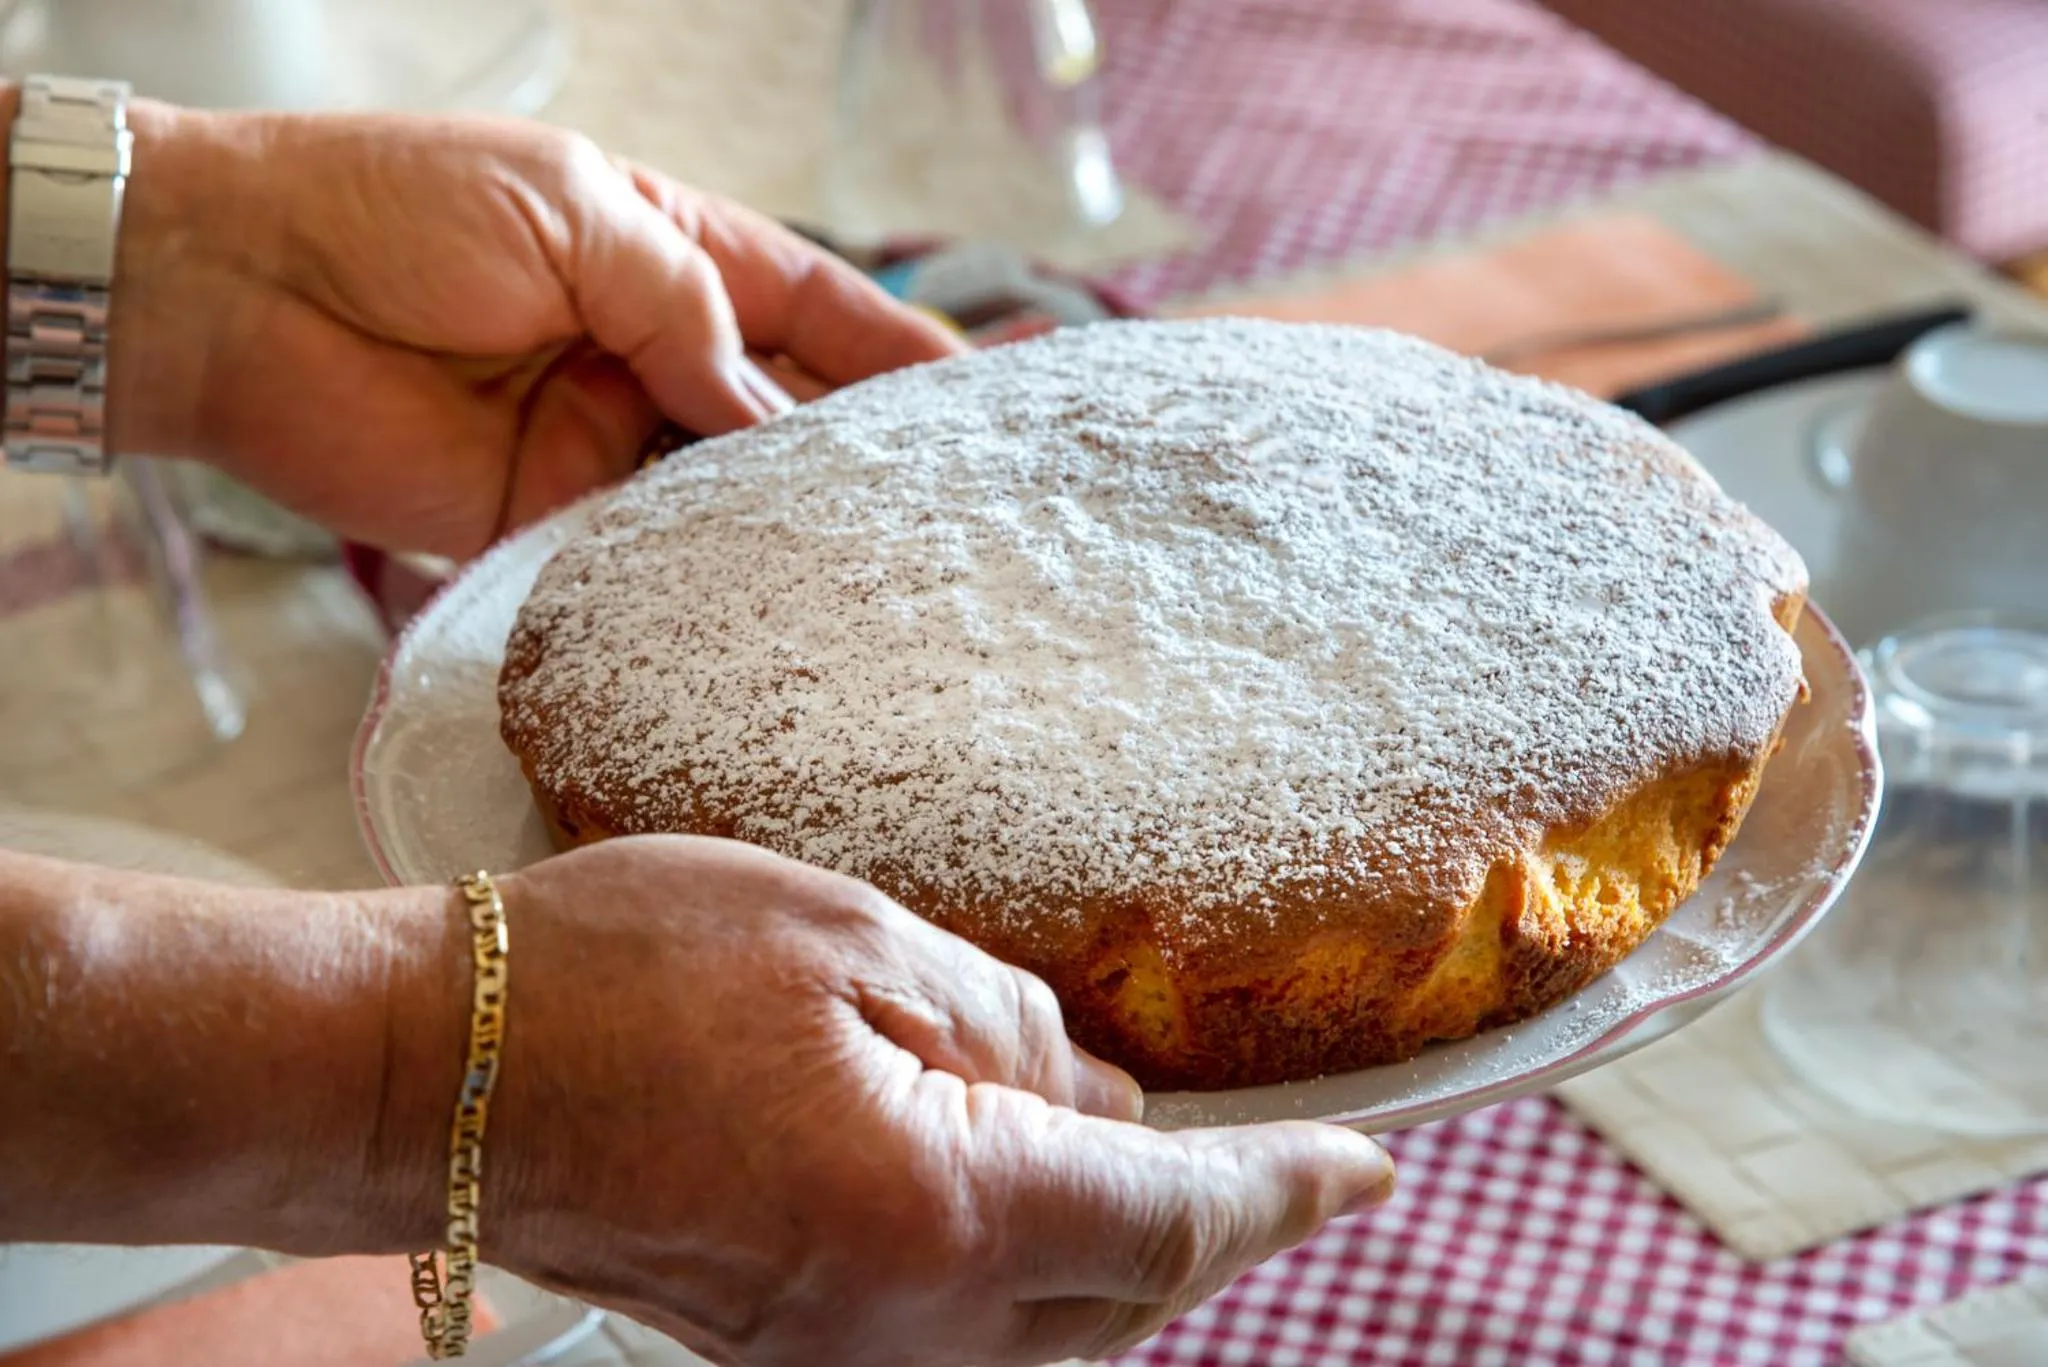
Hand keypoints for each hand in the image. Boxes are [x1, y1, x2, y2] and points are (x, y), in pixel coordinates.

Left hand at [109, 105, 960, 556]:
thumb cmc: (393, 207)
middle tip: (964, 510)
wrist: (231, 289)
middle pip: (786, 415)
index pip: (813, 309)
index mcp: (667, 254)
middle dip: (868, 456)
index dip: (898, 352)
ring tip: (897, 570)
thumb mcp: (575, 213)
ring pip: (727, 498)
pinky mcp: (545, 521)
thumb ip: (686, 310)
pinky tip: (772, 605)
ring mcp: (602, 441)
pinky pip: (644, 559)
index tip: (986, 398)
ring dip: (796, 530)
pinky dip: (702, 582)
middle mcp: (649, 353)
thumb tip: (775, 422)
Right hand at [381, 837, 1395, 1366]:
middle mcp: (901, 1328)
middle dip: (1204, 1228)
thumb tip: (1101, 1101)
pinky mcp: (784, 1356)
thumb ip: (1010, 1029)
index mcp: (936, 1213)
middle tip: (1261, 1151)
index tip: (1368, 1170)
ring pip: (1050, 1332)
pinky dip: (1024, 1266)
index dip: (1284, 1195)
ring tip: (1130, 1146)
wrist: (434, 1074)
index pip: (1170, 1223)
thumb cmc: (626, 973)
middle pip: (1124, 1302)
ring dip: (1114, 1249)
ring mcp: (837, 1360)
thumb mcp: (853, 939)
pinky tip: (1017, 1177)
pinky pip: (961, 1332)